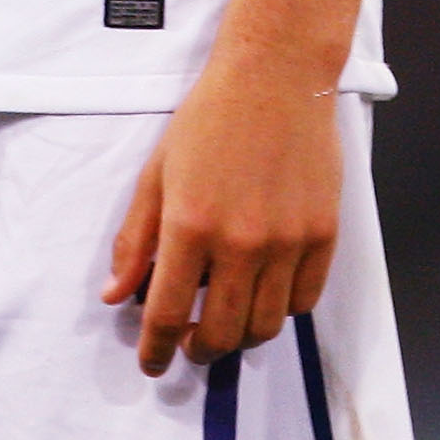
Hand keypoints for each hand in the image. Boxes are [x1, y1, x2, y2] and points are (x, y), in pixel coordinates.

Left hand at [102, 63, 341, 372]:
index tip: (153, 363)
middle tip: (192, 342)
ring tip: (229, 320)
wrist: (276, 75)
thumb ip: (135, 239)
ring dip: (241, 336)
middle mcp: (241, 241)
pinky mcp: (323, 233)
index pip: (168, 314)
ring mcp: (287, 240)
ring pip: (265, 325)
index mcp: (190, 225)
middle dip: (200, 350)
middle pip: (221, 333)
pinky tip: (266, 293)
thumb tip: (115, 295)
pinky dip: (282, 309)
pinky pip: (304, 300)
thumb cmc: (211, 118)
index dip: (156, 350)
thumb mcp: (157, 172)